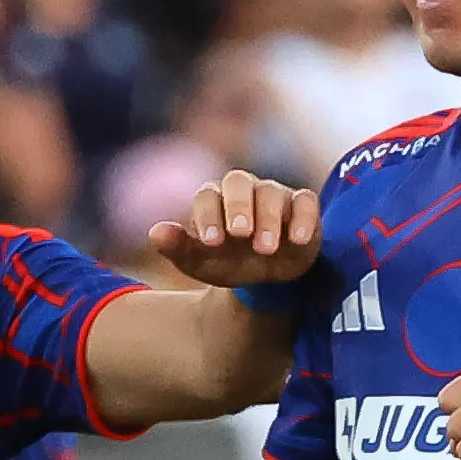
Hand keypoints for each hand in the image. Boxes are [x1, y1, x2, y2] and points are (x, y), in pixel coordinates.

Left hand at [147, 170, 320, 287]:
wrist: (264, 278)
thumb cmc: (227, 263)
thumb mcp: (201, 263)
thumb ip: (178, 248)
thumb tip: (155, 232)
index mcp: (214, 200)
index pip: (207, 196)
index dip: (208, 216)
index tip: (212, 243)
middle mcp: (243, 191)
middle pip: (239, 181)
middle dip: (238, 206)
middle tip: (240, 234)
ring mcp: (274, 195)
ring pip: (271, 192)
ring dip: (268, 219)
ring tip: (266, 249)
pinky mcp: (302, 205)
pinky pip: (306, 201)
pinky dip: (304, 217)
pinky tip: (298, 239)